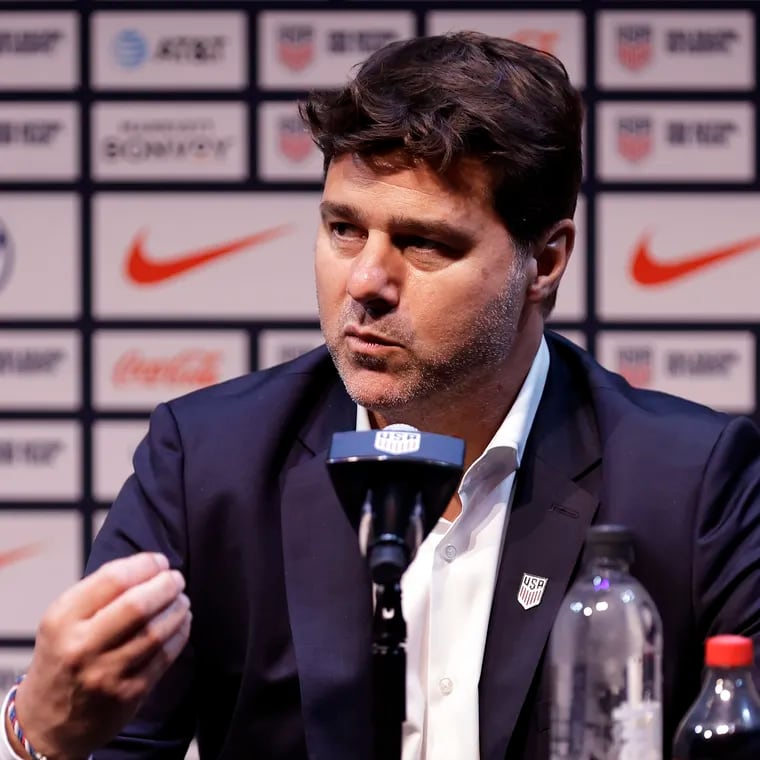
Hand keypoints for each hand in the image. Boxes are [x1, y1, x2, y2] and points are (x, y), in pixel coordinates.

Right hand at [8, 552, 190, 759]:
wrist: (49, 722)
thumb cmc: (63, 658)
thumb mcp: (63, 620)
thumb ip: (99, 591)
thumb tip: (148, 565)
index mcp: (63, 619)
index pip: (113, 579)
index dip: (145, 565)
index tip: (159, 562)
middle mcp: (82, 646)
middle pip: (138, 605)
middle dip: (166, 585)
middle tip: (176, 579)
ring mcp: (106, 673)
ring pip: (156, 631)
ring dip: (177, 608)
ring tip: (181, 600)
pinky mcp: (129, 693)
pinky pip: (165, 655)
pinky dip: (180, 633)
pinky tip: (182, 622)